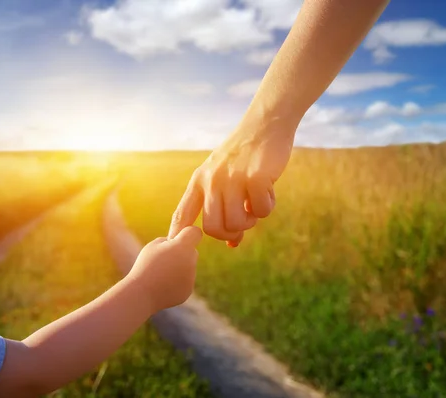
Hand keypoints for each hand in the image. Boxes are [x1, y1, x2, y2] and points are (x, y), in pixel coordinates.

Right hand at [127, 226, 201, 312]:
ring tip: (160, 274)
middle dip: (182, 252)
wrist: (141, 294)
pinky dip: (176, 281)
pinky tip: (162, 285)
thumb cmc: (145, 266)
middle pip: (192, 251)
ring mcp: (191, 277)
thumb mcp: (153, 246)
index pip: (195, 233)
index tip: (177, 238)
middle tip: (164, 258)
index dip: (187, 233)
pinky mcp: (188, 290)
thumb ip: (168, 241)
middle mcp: (191, 261)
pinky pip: (185, 280)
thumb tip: (177, 242)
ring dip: (178, 267)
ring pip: (188, 267)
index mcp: (183, 247)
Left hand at [168, 118, 293, 245]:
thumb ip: (223, 207)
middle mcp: (212, 180)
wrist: (264, 124)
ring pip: (237, 223)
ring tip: (256, 202)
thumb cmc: (244, 155)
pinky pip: (261, 211)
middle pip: (214, 229)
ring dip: (252, 220)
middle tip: (244, 221)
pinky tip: (268, 190)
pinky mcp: (255, 177)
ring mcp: (233, 179)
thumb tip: (232, 244)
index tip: (177, 248)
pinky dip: (267, 206)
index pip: (182, 214)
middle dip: (231, 233)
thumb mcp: (225, 177)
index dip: (177, 234)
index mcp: (200, 180)